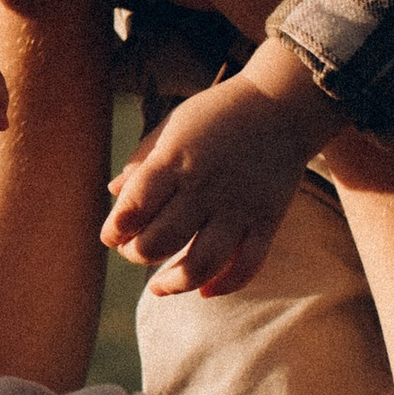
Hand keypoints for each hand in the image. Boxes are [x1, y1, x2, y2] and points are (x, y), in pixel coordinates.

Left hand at [102, 34, 330, 294]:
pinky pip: (247, 266)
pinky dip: (225, 285)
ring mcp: (238, 207)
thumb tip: (113, 192)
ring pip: (202, 263)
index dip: (115, 229)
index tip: (111, 235)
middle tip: (134, 250)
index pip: (134, 206)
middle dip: (138, 255)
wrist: (282, 105)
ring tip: (158, 286)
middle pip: (161, 240)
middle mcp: (204, 187)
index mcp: (174, 160)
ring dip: (174, 283)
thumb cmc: (217, 115)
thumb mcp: (172, 126)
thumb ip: (143, 160)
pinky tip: (204, 290)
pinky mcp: (266, 221)